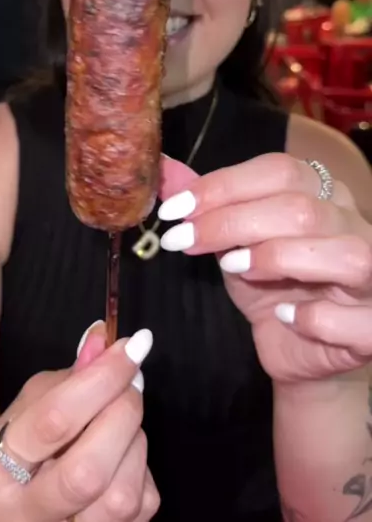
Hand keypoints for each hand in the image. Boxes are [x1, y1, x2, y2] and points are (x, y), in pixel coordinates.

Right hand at [0, 325, 158, 521]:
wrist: (12, 497)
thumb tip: (102, 338)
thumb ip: (71, 372)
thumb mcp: (35, 398)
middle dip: (122, 416)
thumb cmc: (28, 439)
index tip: (132, 346)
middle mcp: (19, 513)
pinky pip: (141, 506)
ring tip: (124, 422)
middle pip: (87, 472)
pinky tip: (124, 453)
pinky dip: (142, 468)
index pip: (54, 419)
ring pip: (120, 498)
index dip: (102, 378)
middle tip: (133, 383)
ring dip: (135, 445)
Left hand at [159, 153, 371, 383]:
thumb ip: (209, 210)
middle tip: (184, 241)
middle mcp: (355, 225)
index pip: (280, 170)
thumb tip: (168, 179)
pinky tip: (284, 315)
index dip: (224, 185)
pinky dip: (315, 317)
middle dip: (232, 222)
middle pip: (301, 209)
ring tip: (236, 269)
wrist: (298, 351)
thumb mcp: (232, 244)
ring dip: (278, 258)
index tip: (175, 209)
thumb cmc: (270, 287)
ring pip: (343, 253)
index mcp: (323, 193)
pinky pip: (359, 318)